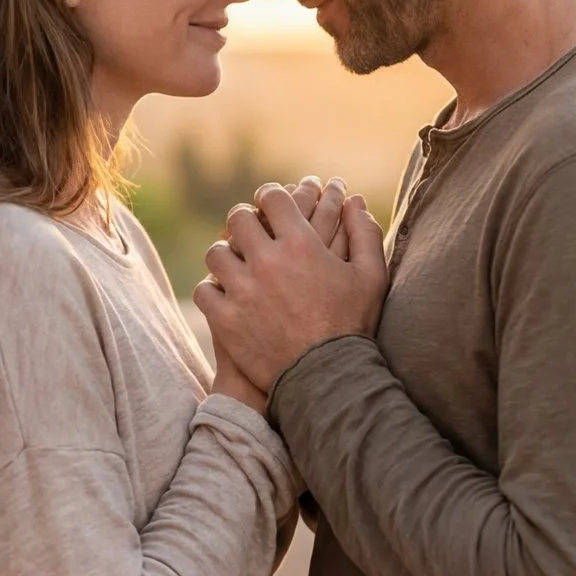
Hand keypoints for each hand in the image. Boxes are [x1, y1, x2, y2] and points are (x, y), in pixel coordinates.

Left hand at [206, 177, 342, 411]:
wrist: (327, 380)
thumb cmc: (352, 327)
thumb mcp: (370, 278)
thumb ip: (365, 234)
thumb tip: (355, 201)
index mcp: (301, 244)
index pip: (273, 198)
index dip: (270, 195)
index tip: (269, 202)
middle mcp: (267, 261)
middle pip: (239, 218)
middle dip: (244, 219)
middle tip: (248, 227)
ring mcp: (241, 290)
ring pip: (217, 253)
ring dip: (226, 254)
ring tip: (234, 261)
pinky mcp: (225, 319)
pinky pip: (205, 290)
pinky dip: (212, 289)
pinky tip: (223, 292)